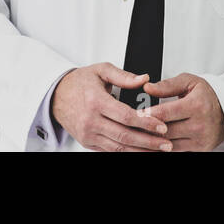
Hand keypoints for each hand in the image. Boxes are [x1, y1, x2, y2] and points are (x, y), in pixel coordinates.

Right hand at [50, 62, 173, 151]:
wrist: (56, 96)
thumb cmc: (79, 82)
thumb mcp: (101, 70)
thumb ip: (124, 76)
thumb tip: (144, 79)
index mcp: (96, 102)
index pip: (126, 117)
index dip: (146, 123)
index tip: (162, 126)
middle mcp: (91, 121)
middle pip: (125, 136)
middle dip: (148, 142)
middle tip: (166, 144)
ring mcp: (89, 135)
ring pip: (118, 148)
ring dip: (140, 151)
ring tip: (158, 151)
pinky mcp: (88, 143)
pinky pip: (110, 151)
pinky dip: (127, 153)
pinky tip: (140, 151)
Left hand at [143, 73, 223, 151]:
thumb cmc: (207, 95)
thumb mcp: (189, 82)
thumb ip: (167, 85)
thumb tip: (147, 88)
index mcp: (197, 106)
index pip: (166, 113)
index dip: (148, 115)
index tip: (136, 114)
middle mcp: (200, 125)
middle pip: (165, 131)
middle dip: (147, 129)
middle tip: (133, 126)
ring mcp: (200, 140)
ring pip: (168, 145)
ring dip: (153, 141)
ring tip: (140, 135)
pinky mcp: (199, 150)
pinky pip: (175, 152)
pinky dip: (162, 149)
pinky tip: (153, 143)